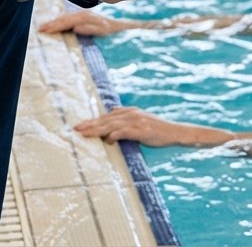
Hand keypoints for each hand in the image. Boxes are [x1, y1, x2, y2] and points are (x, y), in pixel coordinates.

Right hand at [39, 10, 133, 36]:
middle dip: (52, 23)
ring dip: (55, 22)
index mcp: (86, 17)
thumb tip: (75, 27)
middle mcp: (84, 14)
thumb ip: (91, 28)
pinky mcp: (85, 18)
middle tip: (40, 29)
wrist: (125, 25)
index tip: (45, 31)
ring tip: (44, 28)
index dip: (55, 26)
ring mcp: (84, 15)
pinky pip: (70, 19)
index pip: (67, 21)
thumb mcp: (105, 30)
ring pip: (66, 18)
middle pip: (65, 18)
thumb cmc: (116, 30)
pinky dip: (61, 22)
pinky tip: (56, 25)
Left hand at [74, 107, 195, 147]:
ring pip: (112, 125)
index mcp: (128, 112)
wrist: (175, 132)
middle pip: (105, 119)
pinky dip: (115, 134)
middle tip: (76, 129)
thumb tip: (111, 126)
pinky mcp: (142, 130)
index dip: (92, 121)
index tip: (80, 125)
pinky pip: (126, 132)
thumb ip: (126, 122)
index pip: (106, 116)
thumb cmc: (157, 130)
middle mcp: (130, 114)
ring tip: (85, 134)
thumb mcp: (140, 123)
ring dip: (97, 129)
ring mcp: (136, 121)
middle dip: (90, 124)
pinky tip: (107, 139)